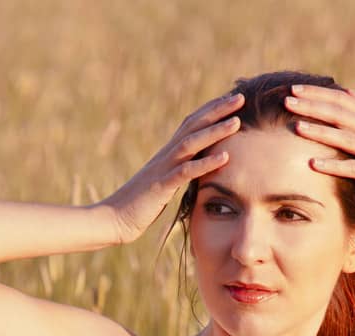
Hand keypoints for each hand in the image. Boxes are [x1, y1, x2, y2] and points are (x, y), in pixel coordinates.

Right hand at [97, 92, 242, 244]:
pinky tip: (226, 158)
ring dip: (215, 131)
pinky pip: (186, 172)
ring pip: (191, 143)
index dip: (210, 110)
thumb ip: (178, 173)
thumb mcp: (163, 184)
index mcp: (167, 154)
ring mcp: (163, 169)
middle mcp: (166, 156)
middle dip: (217, 110)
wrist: (114, 219)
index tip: (231, 100)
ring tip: (237, 122)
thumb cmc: (139, 205)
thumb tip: (195, 170)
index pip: (190, 124)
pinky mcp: (162, 186)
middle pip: (193, 125)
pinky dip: (206, 163)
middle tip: (240, 97)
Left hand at [284, 84, 354, 220]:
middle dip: (313, 105)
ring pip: (346, 137)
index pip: (344, 99)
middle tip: (288, 100)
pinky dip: (334, 165)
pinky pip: (354, 168)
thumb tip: (348, 92)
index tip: (295, 88)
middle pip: (342, 113)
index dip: (320, 93)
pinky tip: (314, 164)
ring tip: (296, 126)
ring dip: (320, 131)